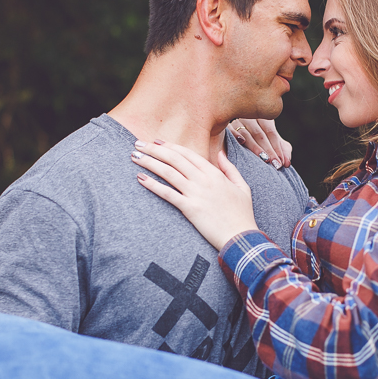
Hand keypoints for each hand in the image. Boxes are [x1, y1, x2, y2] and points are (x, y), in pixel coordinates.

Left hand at [132, 139, 257, 249]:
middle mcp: (204, 180)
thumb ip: (229, 168)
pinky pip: (168, 194)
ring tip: (135, 157)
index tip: (157, 141)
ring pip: (168, 172)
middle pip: (174, 159)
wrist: (241, 237)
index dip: (170, 146)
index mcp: (215, 173)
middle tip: (138, 144)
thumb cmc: (242, 214)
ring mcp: (196, 194)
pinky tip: (141, 178)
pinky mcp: (190, 208)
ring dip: (150, 162)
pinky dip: (153, 185)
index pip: (188, 154)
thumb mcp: (242, 186)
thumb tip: (220, 153)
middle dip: (154, 149)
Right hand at [228, 118, 291, 168]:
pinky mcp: (225, 128)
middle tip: (275, 164)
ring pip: (247, 134)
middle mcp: (250, 118)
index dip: (278, 148)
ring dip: (256, 147)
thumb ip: (283, 152)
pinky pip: (231, 130)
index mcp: (263, 119)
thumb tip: (286, 162)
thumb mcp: (274, 147)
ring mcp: (237, 122)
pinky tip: (242, 142)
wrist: (238, 148)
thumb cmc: (261, 147)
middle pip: (260, 134)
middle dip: (269, 150)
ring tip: (264, 159)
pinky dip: (237, 135)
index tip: (282, 163)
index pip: (271, 133)